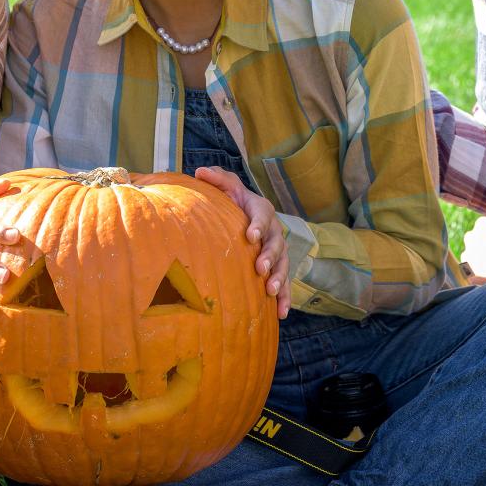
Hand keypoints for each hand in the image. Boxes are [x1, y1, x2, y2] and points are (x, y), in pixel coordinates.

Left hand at [194, 166, 290, 318]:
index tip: (251, 236)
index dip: (258, 225)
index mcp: (261, 209)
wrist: (245, 215)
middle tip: (261, 268)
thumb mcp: (226, 186)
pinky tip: (281, 314)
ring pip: (284, 264)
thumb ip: (216, 178)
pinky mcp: (278, 268)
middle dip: (270, 256)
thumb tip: (200, 171)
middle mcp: (274, 230)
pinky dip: (285, 298)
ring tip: (272, 291)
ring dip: (280, 278)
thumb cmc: (232, 201)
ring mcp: (278, 250)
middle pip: (277, 243)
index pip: (262, 216)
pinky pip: (285, 283)